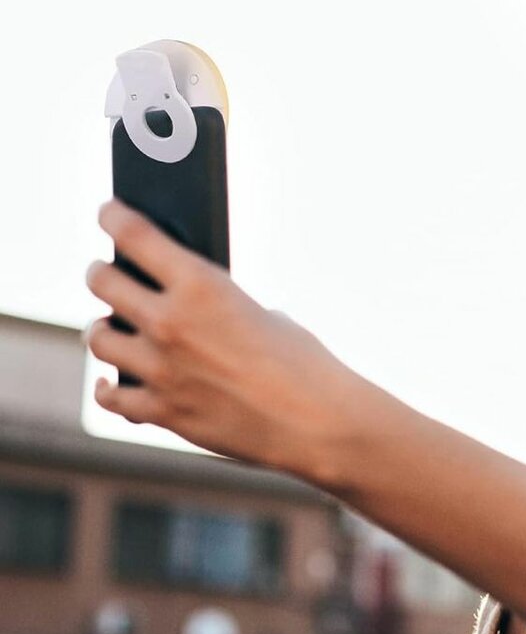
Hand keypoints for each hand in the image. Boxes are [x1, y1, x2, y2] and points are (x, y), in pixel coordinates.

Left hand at [83, 197, 349, 476]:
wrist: (317, 421)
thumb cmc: (303, 362)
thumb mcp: (261, 313)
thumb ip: (214, 307)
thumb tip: (183, 309)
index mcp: (201, 286)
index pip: (134, 235)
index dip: (113, 216)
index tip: (107, 212)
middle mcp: (170, 324)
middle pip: (103, 283)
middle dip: (102, 272)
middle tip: (105, 271)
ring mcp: (160, 370)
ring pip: (99, 339)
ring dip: (103, 328)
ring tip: (110, 326)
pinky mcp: (163, 412)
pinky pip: (111, 397)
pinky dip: (110, 387)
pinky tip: (114, 381)